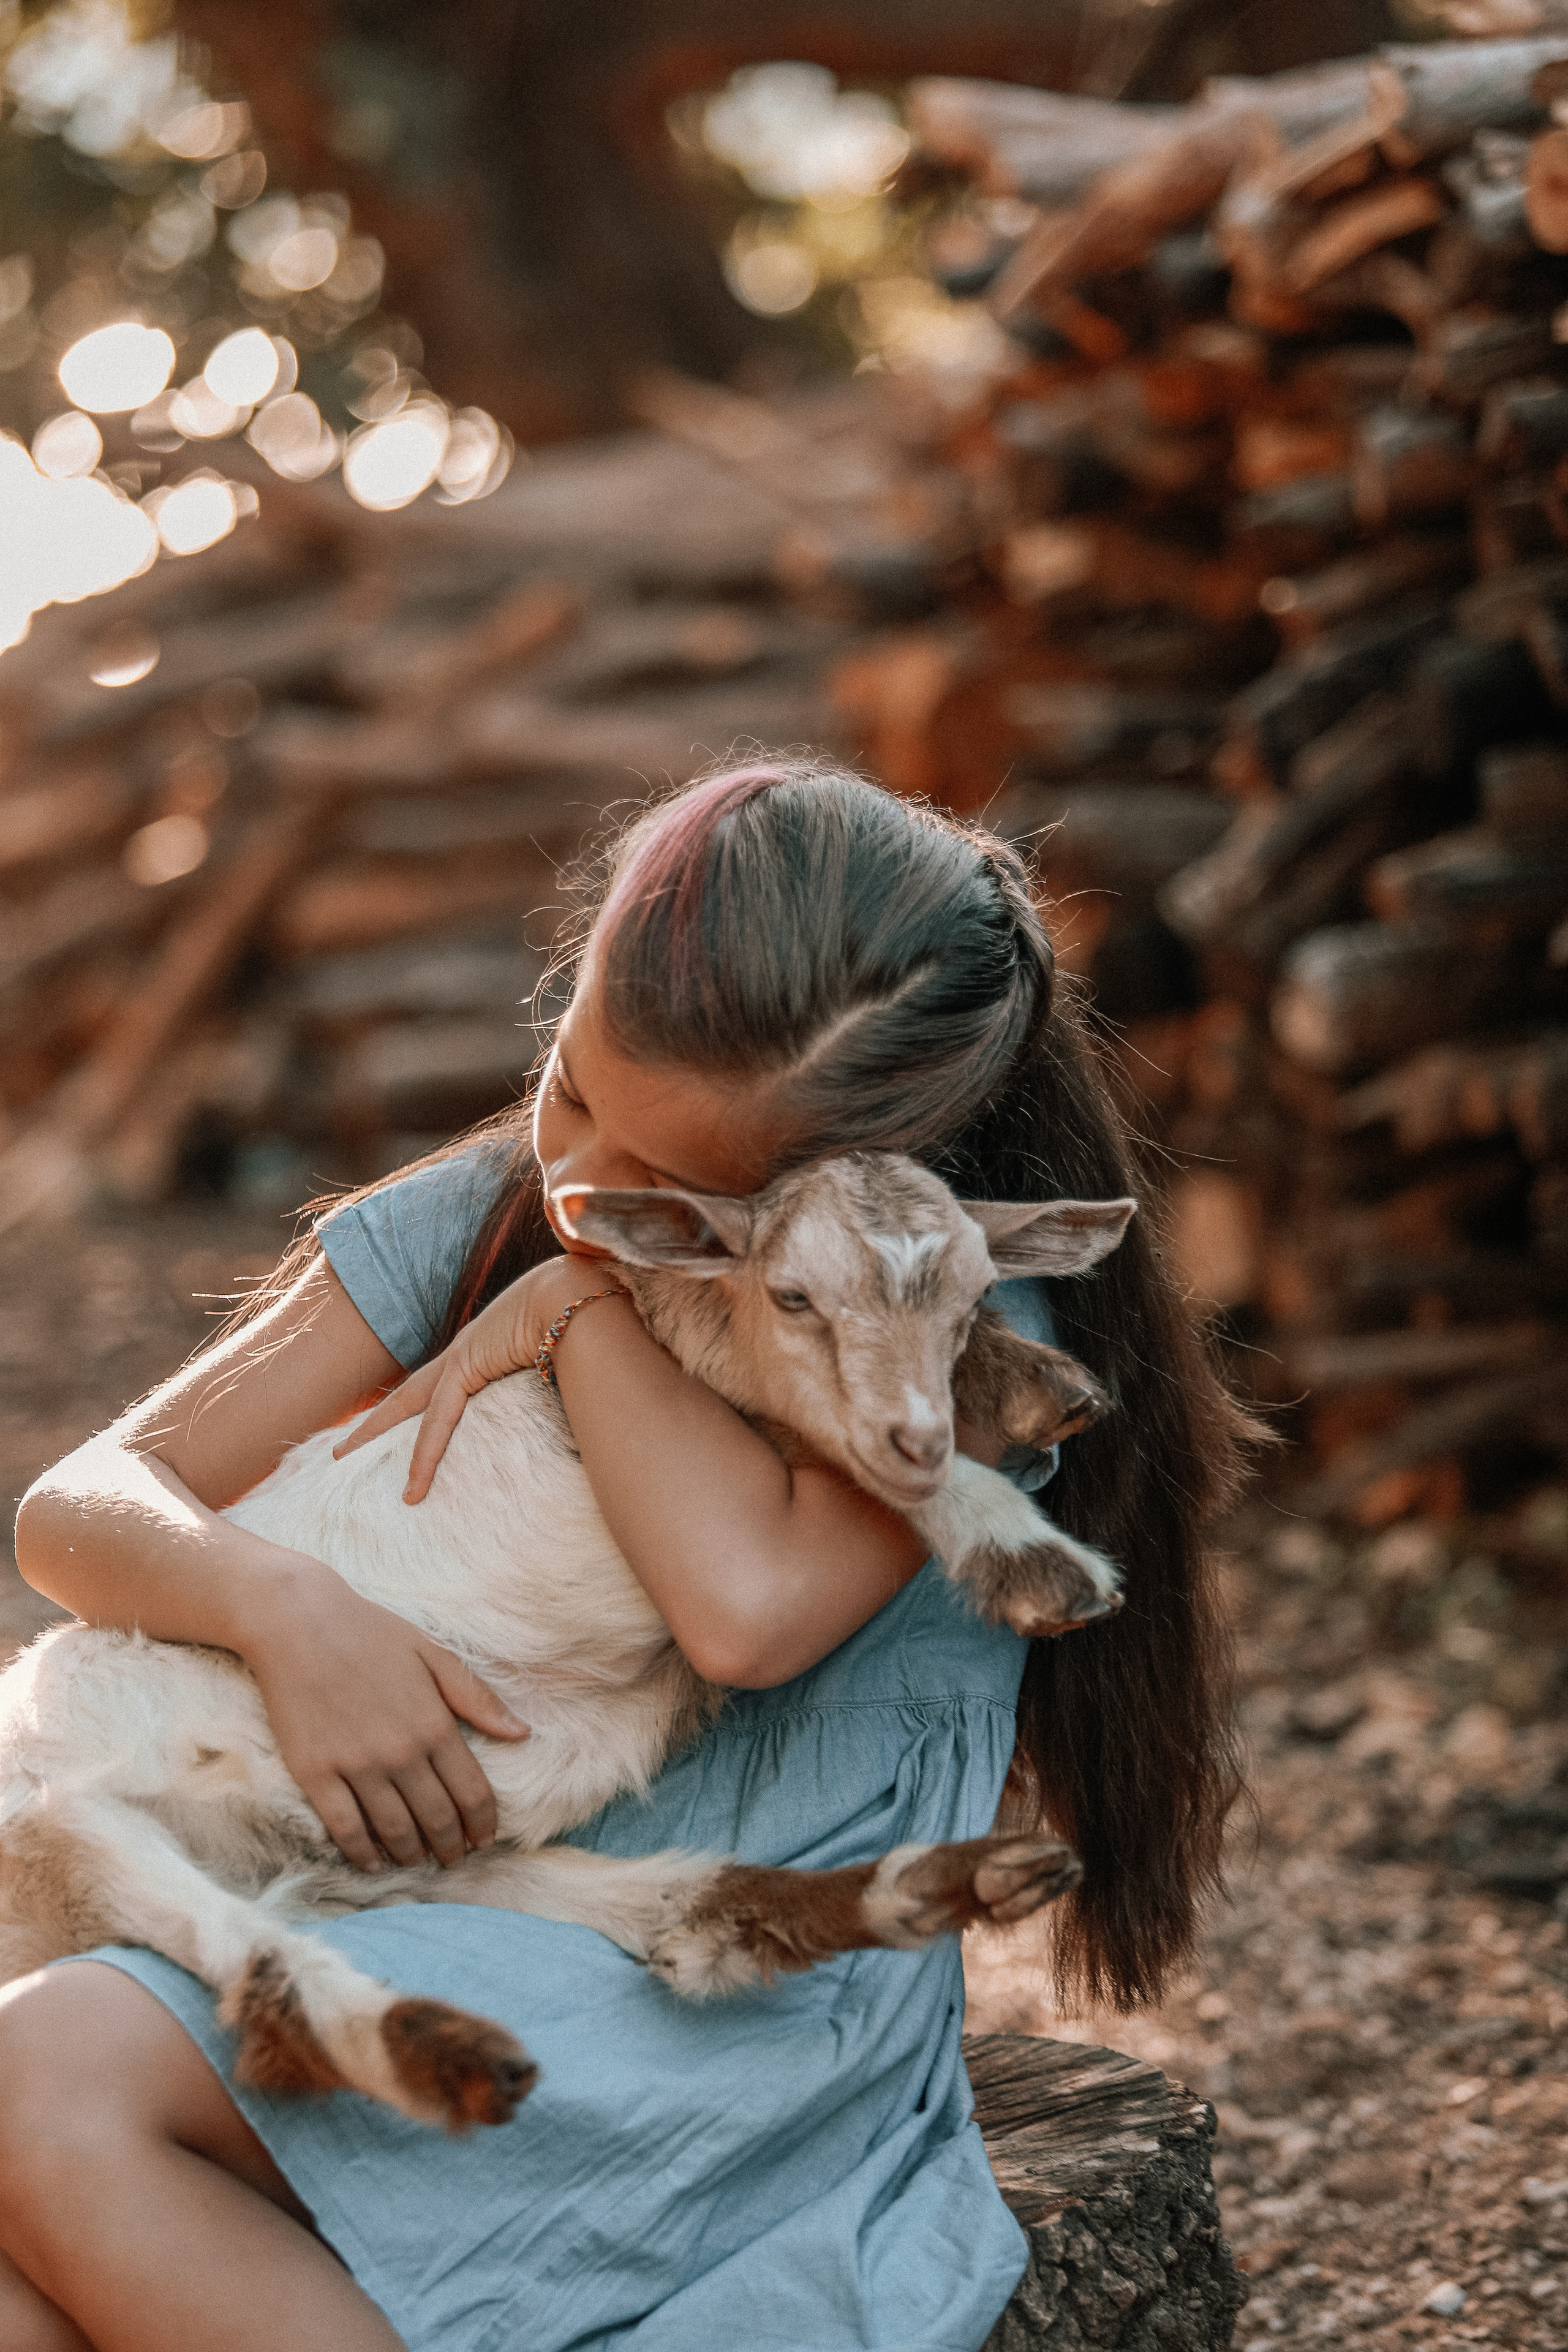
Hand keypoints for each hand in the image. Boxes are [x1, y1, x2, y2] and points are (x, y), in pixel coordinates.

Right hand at [238, 1553, 530, 1871]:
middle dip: (451, 1847)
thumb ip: (477, 1697)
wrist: (299, 1623)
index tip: (484, 1839)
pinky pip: (345, 1827)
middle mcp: (400, 1752)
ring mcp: (357, 1765)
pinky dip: (362, 1853)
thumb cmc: (371, 1634)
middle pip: (438, 1819)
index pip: (473, 1793)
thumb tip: (521, 1733)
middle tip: (453, 1859)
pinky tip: (373, 1861)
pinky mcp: (315, 1773)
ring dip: (412, 1854)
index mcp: (435, 1724)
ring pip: (395, 1830)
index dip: (483, 1824)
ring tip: (418, 1861)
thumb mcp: (434, 1654)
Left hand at [334, 1256, 601, 1503]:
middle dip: (372, 1422)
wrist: (575, 1294)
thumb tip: (567, 1407)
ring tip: (341, 1460)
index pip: (437, 1387)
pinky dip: (425, 1458)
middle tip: (340, 1448)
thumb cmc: (576, 1320)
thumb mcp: (555, 1358)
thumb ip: (548, 1381)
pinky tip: (413, 1488)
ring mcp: (460, 1357)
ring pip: (406, 1407)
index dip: (411, 1409)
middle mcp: (463, 1353)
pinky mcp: (465, 1368)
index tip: (392, 1427)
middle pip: (405, 1395)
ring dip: (372, 1435)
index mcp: (481, 1350)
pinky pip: (438, 1423)